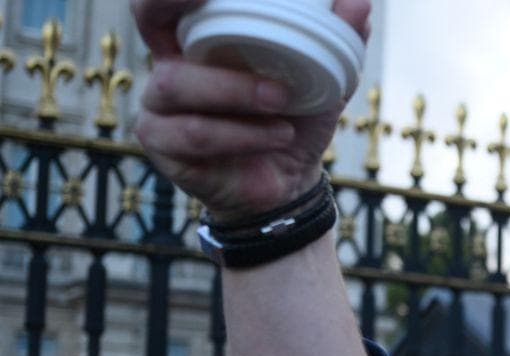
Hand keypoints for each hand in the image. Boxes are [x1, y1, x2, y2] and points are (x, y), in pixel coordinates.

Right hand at [131, 0, 370, 219]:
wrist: (290, 183)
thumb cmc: (293, 118)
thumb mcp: (323, 77)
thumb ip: (339, 38)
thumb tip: (359, 5)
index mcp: (198, 34)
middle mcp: (170, 59)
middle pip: (150, 17)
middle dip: (175, 3)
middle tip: (223, 6)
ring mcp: (158, 102)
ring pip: (178, 84)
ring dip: (235, 90)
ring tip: (282, 101)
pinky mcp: (161, 144)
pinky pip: (195, 133)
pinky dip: (242, 134)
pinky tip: (276, 135)